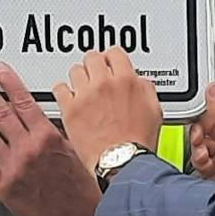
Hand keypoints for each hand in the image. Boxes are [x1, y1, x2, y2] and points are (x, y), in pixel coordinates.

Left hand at [0, 64, 104, 215]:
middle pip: (0, 112)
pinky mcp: (4, 186)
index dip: (8, 82)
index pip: (23, 101)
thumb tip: (44, 115)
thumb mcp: (74, 151)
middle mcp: (28, 149)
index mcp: (47, 137)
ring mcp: (14, 167)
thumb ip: (54, 131)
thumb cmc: (80, 189)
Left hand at [53, 49, 166, 173]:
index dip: (112, 58)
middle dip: (95, 65)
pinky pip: (59, 88)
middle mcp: (104, 83)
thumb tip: (140, 81)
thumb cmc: (138, 144)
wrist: (122, 163)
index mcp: (126, 80)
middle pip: (92, 57)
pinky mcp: (70, 109)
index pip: (115, 53)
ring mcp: (85, 95)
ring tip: (83, 89)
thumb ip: (146, 89)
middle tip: (96, 75)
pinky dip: (63, 91)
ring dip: (80, 78)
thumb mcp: (154, 111)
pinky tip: (69, 98)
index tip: (110, 63)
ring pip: (75, 70)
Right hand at [190, 84, 214, 179]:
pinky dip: (200, 161)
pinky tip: (208, 166)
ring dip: (200, 150)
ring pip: (199, 141)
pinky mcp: (213, 165)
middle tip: (204, 142)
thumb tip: (214, 88)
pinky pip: (198, 156)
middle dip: (200, 135)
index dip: (207, 113)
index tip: (202, 120)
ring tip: (208, 157)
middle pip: (205, 125)